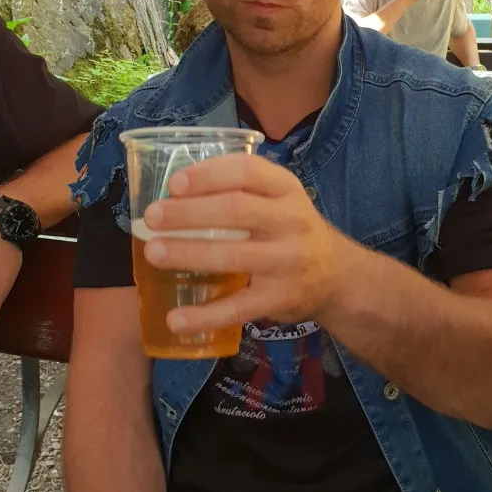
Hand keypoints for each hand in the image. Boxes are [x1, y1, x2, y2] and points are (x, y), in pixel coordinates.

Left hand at [143, 154, 345, 335]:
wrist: (338, 276)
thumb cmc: (293, 230)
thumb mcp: (280, 199)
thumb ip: (241, 191)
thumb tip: (174, 195)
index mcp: (286, 189)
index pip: (247, 172)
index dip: (208, 175)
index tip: (175, 184)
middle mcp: (291, 221)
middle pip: (235, 210)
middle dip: (188, 213)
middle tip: (152, 217)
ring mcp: (287, 261)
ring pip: (233, 255)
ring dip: (188, 253)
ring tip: (153, 252)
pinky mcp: (281, 299)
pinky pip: (238, 308)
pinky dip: (205, 316)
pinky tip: (176, 319)